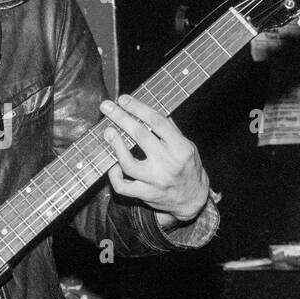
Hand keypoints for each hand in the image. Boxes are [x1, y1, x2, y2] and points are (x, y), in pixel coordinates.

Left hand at [100, 95, 210, 220]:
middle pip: (140, 136)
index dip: (138, 108)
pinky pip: (123, 185)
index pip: (157, 122)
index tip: (123, 99)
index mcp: (181, 147)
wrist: (192, 199)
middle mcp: (168, 163)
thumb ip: (169, 129)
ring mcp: (156, 180)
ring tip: (108, 132)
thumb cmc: (188, 167)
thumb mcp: (187, 146)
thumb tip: (145, 109)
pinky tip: (112, 164)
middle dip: (121, 118)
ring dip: (115, 146)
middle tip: (107, 107)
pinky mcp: (146, 194)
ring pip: (128, 163)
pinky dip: (114, 174)